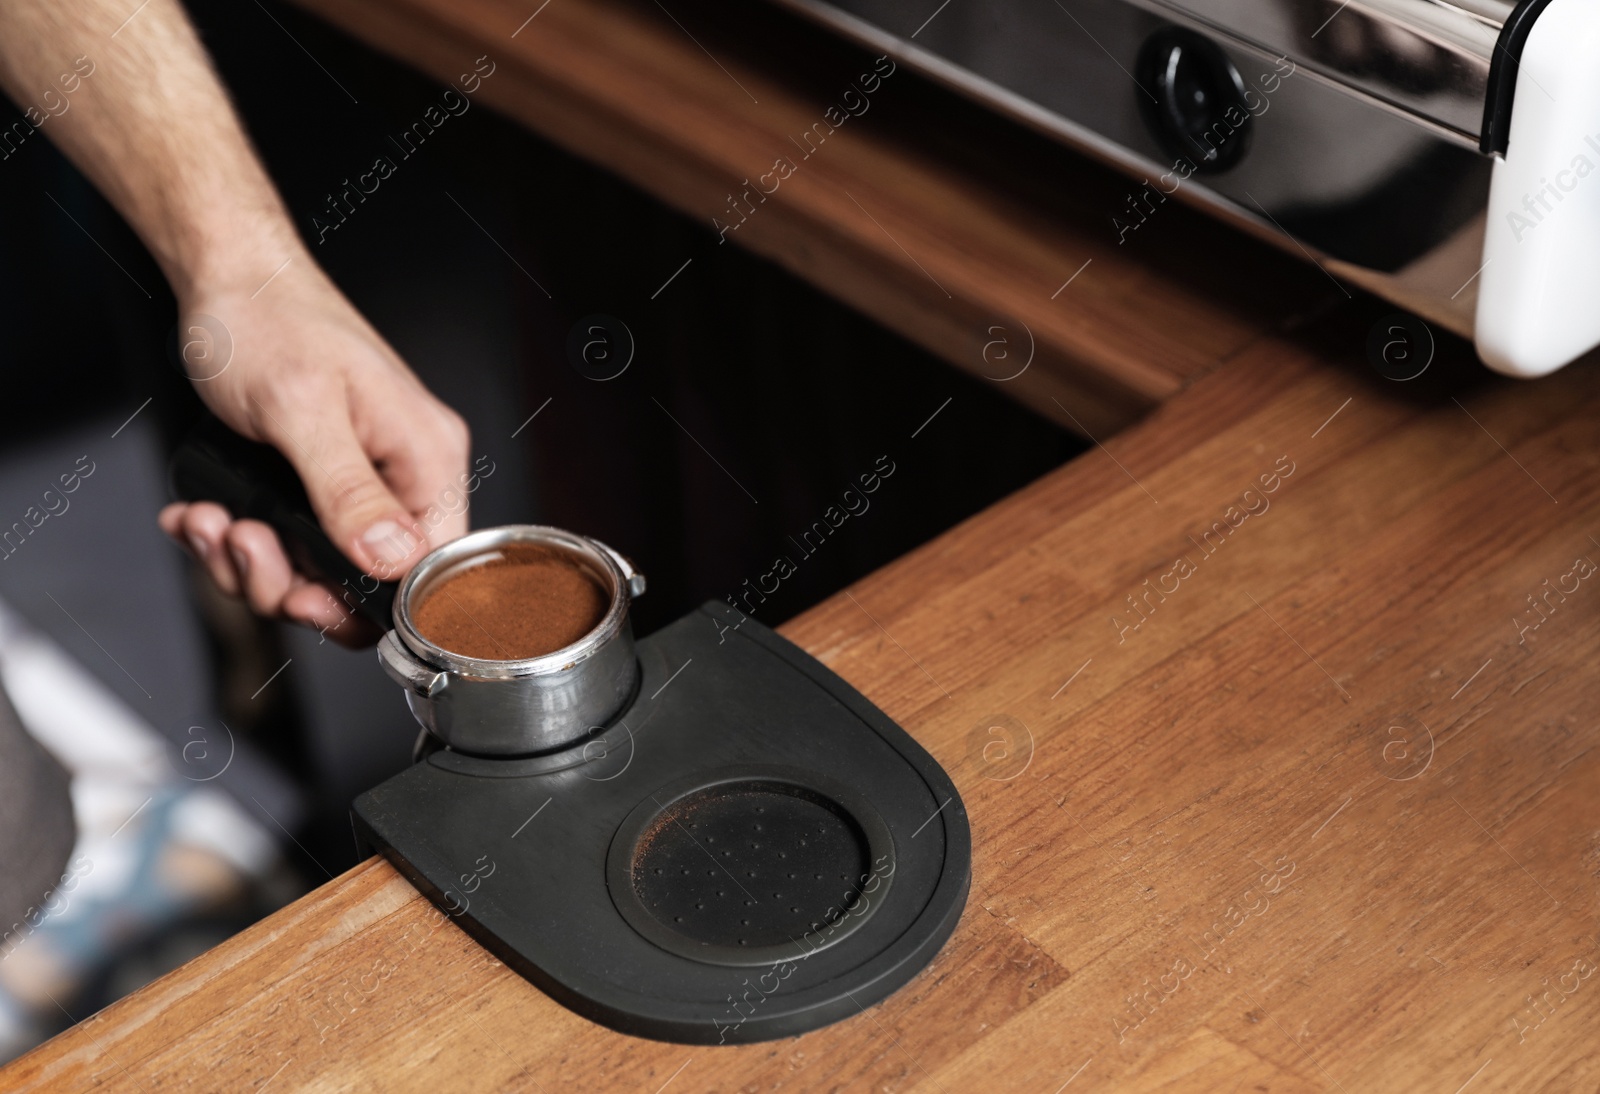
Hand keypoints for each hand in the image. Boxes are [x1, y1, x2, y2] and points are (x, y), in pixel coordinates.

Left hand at [159, 252, 469, 646]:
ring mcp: (359, 485)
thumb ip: (349, 491)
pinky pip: (286, 546)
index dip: (369, 602)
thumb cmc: (273, 320)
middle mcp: (402, 478)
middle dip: (289, 581)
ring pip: (316, 573)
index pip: (432, 571)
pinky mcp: (317, 487)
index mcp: (426, 459)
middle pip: (366, 585)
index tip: (307, 595)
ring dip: (249, 561)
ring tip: (213, 520)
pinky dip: (232, 542)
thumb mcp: (304, 410)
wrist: (228, 279)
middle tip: (244, 544)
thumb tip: (391, 558)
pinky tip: (205, 513)